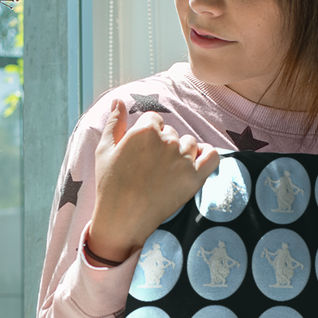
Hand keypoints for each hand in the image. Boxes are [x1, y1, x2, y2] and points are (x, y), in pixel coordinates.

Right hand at [89, 98, 218, 262]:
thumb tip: (118, 99)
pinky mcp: (195, 177)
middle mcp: (166, 140)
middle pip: (172, 132)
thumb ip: (113, 122)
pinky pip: (212, 156)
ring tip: (168, 170)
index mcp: (144, 130)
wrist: (123, 218)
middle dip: (164, 145)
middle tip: (152, 166)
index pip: (154, 120)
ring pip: (190, 143)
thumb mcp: (104, 150)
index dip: (148, 134)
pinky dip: (207, 156)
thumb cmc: (110, 184)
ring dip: (182, 152)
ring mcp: (182, 159)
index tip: (142, 152)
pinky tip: (197, 163)